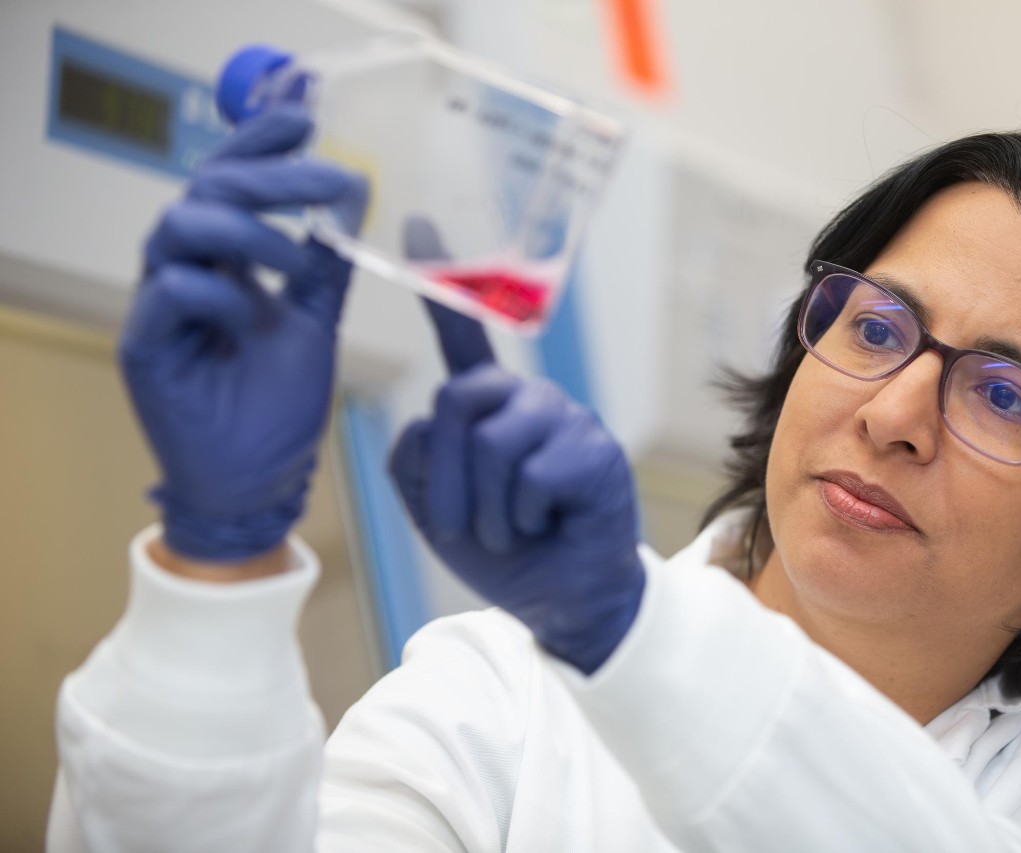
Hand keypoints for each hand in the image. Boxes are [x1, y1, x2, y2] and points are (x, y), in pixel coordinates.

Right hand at [119, 105, 367, 561]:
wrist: (258, 482)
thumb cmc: (278, 404)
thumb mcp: (314, 320)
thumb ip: (326, 263)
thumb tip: (355, 195)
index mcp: (223, 260)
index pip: (231, 182)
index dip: (259, 144)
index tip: (305, 118)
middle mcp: (186, 272)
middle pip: (206, 191)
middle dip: (267, 176)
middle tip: (325, 176)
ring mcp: (163, 308)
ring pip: (176, 228)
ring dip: (242, 229)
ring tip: (291, 256)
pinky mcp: (148, 348)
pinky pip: (169, 292)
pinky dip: (215, 291)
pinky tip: (252, 313)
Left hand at [389, 289, 644, 673]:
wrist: (560, 601)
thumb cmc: (501, 550)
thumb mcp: (434, 506)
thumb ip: (421, 453)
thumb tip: (443, 415)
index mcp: (488, 407)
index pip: (462, 335)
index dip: (437, 281)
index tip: (414, 221)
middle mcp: (526, 400)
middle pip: (455, 403)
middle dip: (449, 482)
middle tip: (475, 524)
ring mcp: (566, 419)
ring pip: (490, 444)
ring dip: (487, 511)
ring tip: (517, 527)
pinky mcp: (596, 450)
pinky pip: (529, 476)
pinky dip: (523, 519)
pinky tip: (549, 525)